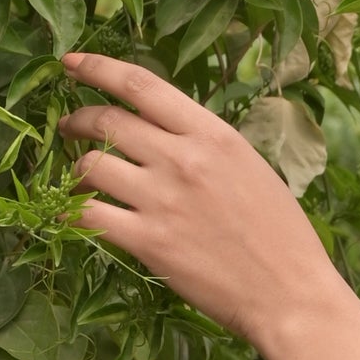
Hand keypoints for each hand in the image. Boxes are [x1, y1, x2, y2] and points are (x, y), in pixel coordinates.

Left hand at [61, 53, 344, 354]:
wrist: (291, 295)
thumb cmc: (283, 236)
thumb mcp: (251, 169)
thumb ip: (206, 146)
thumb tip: (163, 133)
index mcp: (213, 135)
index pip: (140, 85)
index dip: (98, 69)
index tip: (72, 65)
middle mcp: (182, 159)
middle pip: (106, 120)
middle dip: (77, 120)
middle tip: (68, 128)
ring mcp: (161, 200)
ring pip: (89, 166)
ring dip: (75, 170)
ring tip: (81, 181)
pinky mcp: (147, 241)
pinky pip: (87, 215)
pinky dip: (71, 210)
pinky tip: (72, 213)